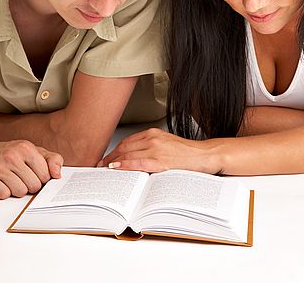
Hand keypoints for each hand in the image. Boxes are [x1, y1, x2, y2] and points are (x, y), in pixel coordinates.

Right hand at [0, 139, 62, 199]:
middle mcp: (12, 155)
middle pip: (33, 186)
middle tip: (23, 178)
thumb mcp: (36, 151)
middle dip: (30, 186)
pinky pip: (3, 195)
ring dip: (17, 190)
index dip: (42, 178)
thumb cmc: (13, 154)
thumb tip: (57, 175)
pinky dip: (4, 193)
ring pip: (19, 192)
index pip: (45, 175)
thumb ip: (53, 160)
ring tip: (12, 180)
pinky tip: (2, 183)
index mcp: (26, 148)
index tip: (36, 174)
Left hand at [97, 128, 221, 173]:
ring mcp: (155, 149)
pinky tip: (116, 170)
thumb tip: (134, 159)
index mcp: (154, 133)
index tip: (106, 158)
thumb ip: (151, 148)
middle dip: (109, 157)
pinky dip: (123, 166)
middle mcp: (153, 138)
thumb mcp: (167, 144)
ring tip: (104, 170)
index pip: (128, 141)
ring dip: (112, 163)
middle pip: (124, 147)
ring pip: (126, 154)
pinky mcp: (159, 161)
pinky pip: (135, 163)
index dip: (114, 150)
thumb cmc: (188, 153)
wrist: (204, 155)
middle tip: (99, 165)